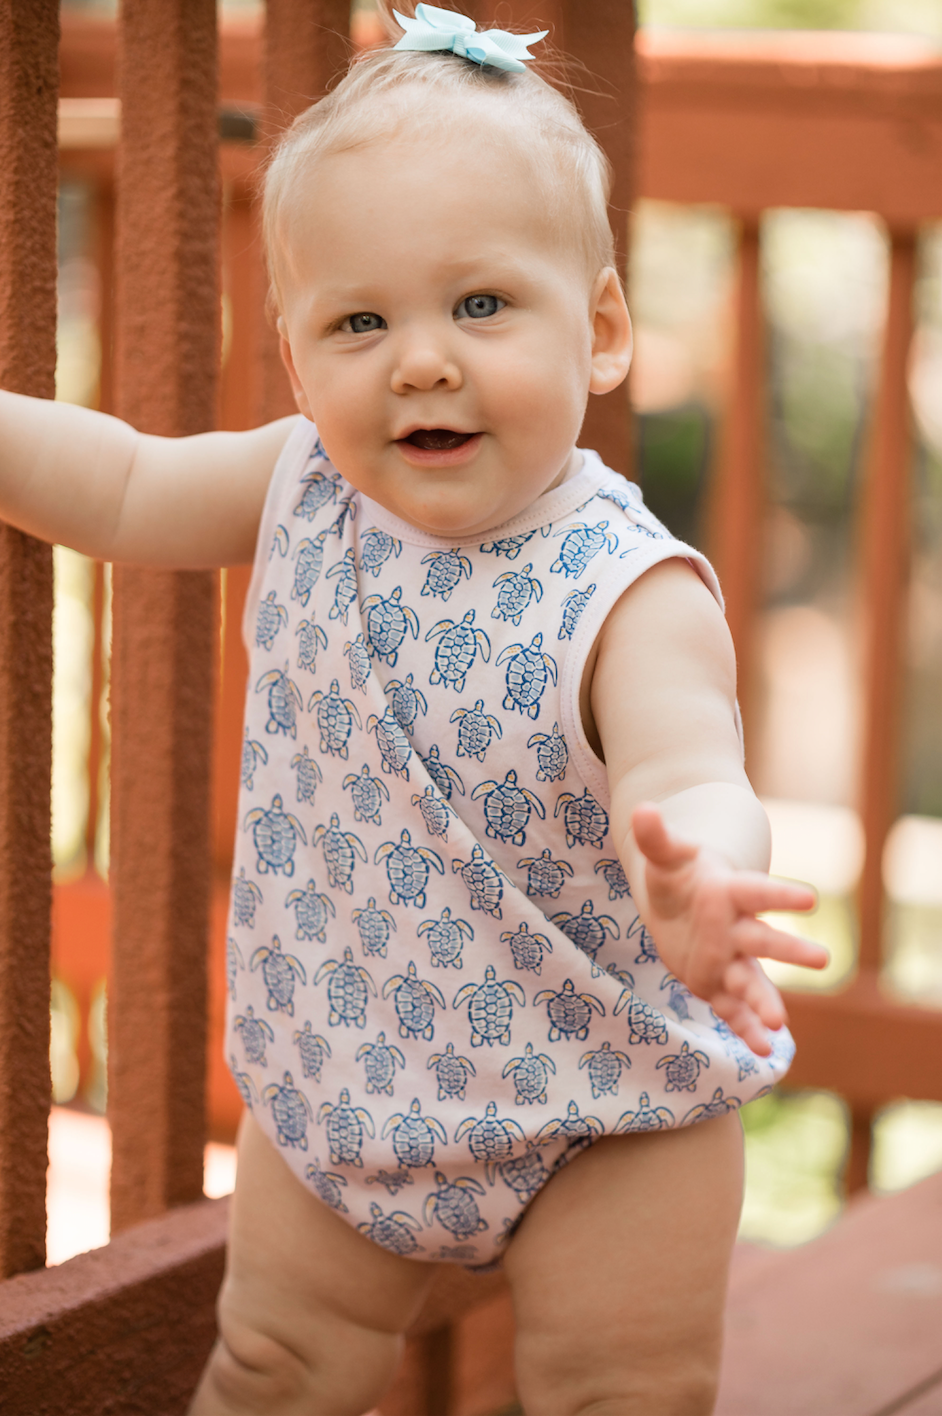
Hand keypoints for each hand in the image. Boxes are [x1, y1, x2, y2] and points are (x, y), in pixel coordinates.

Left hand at [631, 802, 826, 1055]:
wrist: (683, 903)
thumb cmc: (679, 875)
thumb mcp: (665, 856)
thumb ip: (658, 837)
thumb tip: (644, 809)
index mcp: (730, 892)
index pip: (758, 891)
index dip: (780, 894)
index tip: (810, 898)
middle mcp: (737, 928)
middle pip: (765, 939)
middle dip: (790, 949)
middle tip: (823, 958)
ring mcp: (730, 959)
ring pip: (752, 980)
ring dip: (765, 1000)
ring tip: (780, 1022)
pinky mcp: (718, 984)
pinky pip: (733, 1009)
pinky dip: (746, 1029)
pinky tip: (764, 1052)